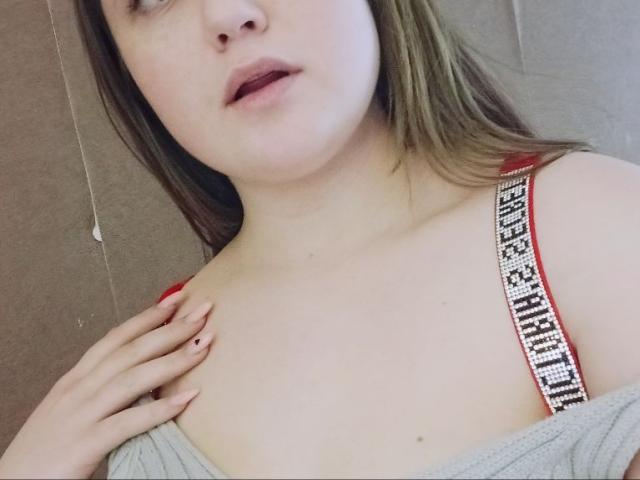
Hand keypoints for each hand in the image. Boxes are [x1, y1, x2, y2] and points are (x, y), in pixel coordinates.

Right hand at [0, 290, 215, 478]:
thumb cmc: (47, 449)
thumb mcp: (73, 409)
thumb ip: (102, 389)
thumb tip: (145, 376)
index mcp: (76, 379)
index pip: (117, 338)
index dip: (149, 316)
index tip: (178, 299)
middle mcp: (78, 389)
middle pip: (131, 350)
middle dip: (170, 329)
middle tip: (203, 312)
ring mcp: (81, 415)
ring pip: (133, 379)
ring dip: (172, 360)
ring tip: (204, 346)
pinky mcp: (84, 444)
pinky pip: (128, 423)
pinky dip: (159, 409)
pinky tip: (188, 398)